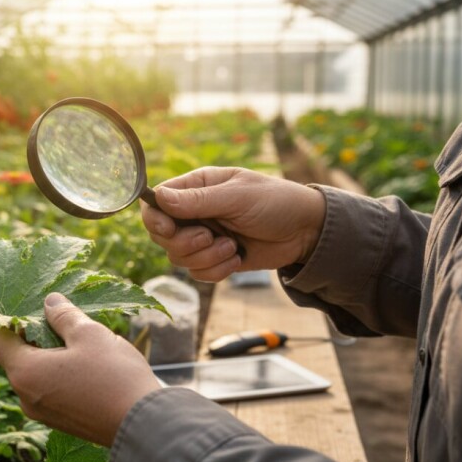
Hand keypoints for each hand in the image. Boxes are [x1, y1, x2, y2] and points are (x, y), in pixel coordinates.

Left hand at [0, 293, 160, 446]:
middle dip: (34, 333)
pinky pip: (49, 388)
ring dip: (50, 352)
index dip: (7, 318)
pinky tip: (86, 361)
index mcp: (24, 372)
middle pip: (16, 356)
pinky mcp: (60, 421)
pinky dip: (59, 371)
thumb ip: (63, 315)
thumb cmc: (114, 376)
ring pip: (35, 372)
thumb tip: (49, 302)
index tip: (26, 304)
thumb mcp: (89, 334)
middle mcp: (25, 396)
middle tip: (59, 315)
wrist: (144, 425)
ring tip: (78, 337)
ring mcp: (42, 412)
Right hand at [141, 167, 325, 281]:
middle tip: (209, 237)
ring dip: (205, 258)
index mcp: (196, 187)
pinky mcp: (214, 259)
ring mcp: (203, 237)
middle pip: (162, 236)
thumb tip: (159, 198)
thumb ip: (198, 200)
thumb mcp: (238, 196)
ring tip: (232, 247)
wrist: (306, 232)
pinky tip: (237, 259)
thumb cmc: (276, 202)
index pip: (156, 203)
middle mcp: (194, 212)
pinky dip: (216, 271)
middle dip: (185, 243)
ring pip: (178, 258)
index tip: (169, 229)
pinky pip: (197, 273)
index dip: (155, 219)